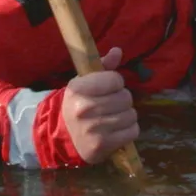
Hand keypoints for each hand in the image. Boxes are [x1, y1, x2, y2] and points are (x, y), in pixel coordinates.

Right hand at [61, 47, 139, 164]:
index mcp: (78, 89)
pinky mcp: (103, 145)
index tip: (108, 88)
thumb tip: (118, 51)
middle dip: (122, 100)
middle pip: (126, 97)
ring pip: (131, 115)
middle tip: (111, 105)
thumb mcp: (84, 83)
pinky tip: (117, 130)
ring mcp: (94, 128)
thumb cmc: (78, 104)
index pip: (115, 79)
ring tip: (113, 118)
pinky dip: (129, 130)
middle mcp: (85, 108)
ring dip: (126, 115)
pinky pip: (133, 131)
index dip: (116, 83)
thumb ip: (102, 66)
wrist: (63, 137)